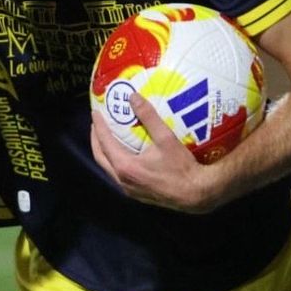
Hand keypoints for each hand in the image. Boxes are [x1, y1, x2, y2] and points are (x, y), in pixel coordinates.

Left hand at [90, 93, 216, 213]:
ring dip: (104, 152)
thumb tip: (133, 97)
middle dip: (96, 139)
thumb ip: (148, 117)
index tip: (95, 113)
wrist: (195, 194)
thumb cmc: (181, 167)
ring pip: (108, 168)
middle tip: (97, 124)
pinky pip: (118, 176)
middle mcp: (122, 180)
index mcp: (125, 166)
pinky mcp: (136, 194)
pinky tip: (123, 154)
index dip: (99, 126)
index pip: (105, 142)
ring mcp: (128, 189)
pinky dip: (114, 162)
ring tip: (107, 137)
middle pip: (100, 157)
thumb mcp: (166, 139)